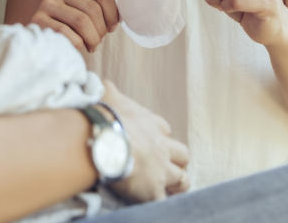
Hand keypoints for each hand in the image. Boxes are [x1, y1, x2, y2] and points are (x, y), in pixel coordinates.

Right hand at [31, 0, 118, 52]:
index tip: (112, 27)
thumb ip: (101, 7)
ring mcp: (47, 3)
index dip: (113, 14)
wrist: (42, 39)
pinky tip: (79, 47)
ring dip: (92, 38)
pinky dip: (78, 44)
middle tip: (99, 40)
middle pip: (93, 9)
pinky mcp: (38, 20)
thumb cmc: (71, 25)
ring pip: (81, 21)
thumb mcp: (86, 10)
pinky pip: (66, 33)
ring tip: (92, 45)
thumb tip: (126, 14)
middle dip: (101, 30)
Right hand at [103, 81, 189, 201]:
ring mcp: (161, 171)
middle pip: (182, 155)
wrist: (108, 141)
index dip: (162, 137)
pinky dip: (161, 203)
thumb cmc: (108, 118)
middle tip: (166, 166)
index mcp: (153, 126)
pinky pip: (163, 202)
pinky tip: (156, 204)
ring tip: (170, 188)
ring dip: (177, 183)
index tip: (154, 140)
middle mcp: (162, 148)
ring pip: (182, 179)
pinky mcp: (154, 192)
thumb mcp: (109, 98)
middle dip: (177, 161)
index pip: (165, 130)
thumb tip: (105, 83)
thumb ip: (109, 92)